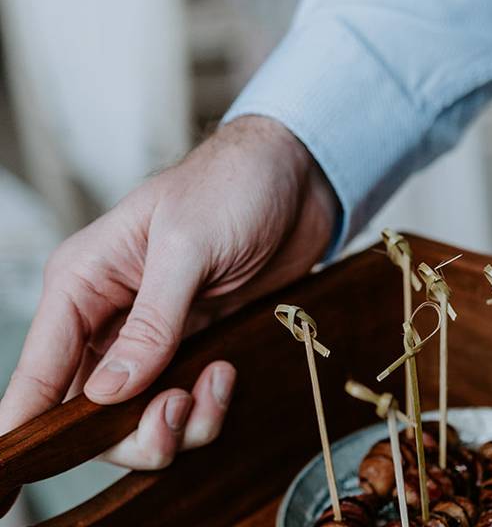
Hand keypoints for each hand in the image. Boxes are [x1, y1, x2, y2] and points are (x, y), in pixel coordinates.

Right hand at [0, 116, 337, 467]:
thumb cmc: (234, 187)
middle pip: (90, 410)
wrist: (299, 178)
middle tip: (176, 413)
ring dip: (179, 421)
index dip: (25, 422)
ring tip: (215, 383)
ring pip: (141, 414)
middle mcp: (111, 315)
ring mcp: (156, 335)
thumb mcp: (188, 246)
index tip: (17, 477)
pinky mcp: (198, 343)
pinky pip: (188, 401)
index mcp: (85, 281)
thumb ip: (150, 322)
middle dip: (131, 431)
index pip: (40, 367)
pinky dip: (207, 406)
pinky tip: (227, 373)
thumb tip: (106, 392)